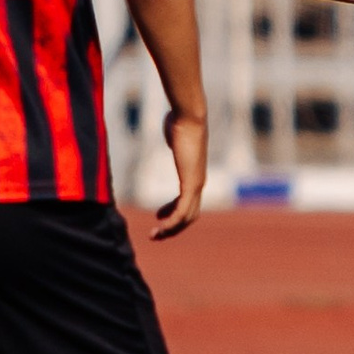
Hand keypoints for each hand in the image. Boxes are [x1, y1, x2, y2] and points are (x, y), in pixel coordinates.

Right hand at [154, 110, 205, 239]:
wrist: (189, 118)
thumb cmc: (179, 120)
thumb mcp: (175, 134)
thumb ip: (174, 138)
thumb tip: (171, 127)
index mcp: (193, 173)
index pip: (188, 201)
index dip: (173, 210)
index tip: (158, 215)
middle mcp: (198, 182)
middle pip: (190, 214)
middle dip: (174, 226)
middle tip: (157, 233)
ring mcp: (196, 184)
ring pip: (187, 216)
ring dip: (172, 229)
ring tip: (156, 235)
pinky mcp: (191, 184)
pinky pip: (183, 210)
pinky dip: (173, 222)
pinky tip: (161, 226)